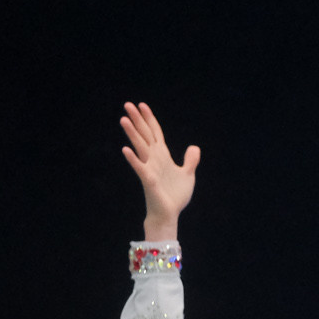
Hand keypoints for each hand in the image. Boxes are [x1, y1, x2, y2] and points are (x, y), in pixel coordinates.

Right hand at [119, 102, 199, 242]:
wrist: (169, 215)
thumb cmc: (175, 197)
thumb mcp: (188, 175)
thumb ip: (190, 161)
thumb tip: (194, 147)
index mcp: (163, 156)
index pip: (155, 132)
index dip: (149, 118)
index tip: (142, 105)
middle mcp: (154, 159)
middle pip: (144, 134)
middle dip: (137, 120)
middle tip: (127, 104)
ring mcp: (150, 168)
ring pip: (140, 147)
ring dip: (132, 133)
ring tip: (124, 119)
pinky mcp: (148, 180)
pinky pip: (140, 168)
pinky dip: (133, 159)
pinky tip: (126, 150)